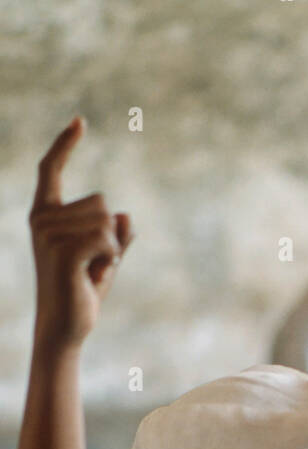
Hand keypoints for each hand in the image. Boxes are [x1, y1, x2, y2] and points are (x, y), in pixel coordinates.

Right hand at [29, 116, 133, 348]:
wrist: (66, 327)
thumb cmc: (82, 293)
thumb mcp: (103, 259)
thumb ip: (115, 236)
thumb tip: (125, 216)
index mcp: (44, 214)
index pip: (50, 169)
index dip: (65, 144)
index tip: (80, 121)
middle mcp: (42, 218)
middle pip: (101, 201)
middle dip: (109, 234)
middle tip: (92, 264)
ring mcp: (49, 233)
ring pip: (106, 221)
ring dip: (110, 249)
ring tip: (91, 271)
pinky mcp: (63, 250)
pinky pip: (106, 238)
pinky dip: (111, 256)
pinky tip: (95, 274)